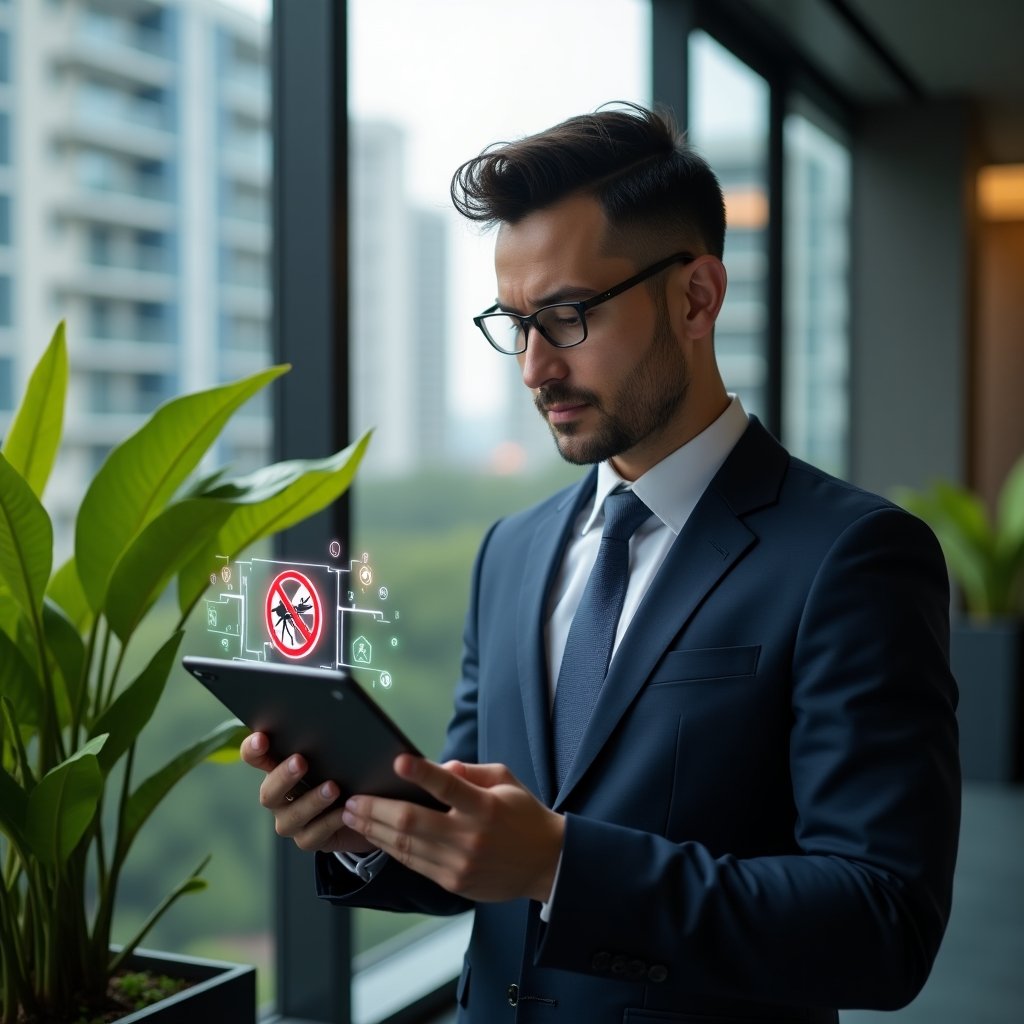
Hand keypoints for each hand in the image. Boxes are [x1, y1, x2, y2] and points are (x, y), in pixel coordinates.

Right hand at [240, 732, 376, 855]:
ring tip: (333, 787)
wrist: (364, 810)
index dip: (253, 750)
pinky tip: (345, 811)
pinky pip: (314, 834)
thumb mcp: (336, 755)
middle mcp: (279, 798)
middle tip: (300, 761)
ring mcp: (291, 821)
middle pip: (269, 791)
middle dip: (283, 776)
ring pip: (292, 815)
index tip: (261, 738)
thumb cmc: (346, 774)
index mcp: (279, 770)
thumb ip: (326, 743)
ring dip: (312, 801)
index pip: (256, 758)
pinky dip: (330, 821)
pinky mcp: (308, 840)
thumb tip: (334, 721)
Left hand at [341, 756, 564, 903]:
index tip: (398, 761)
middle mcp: (470, 837)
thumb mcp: (505, 780)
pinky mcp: (453, 882)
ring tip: (352, 817)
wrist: (546, 864)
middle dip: (375, 810)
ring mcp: (459, 864)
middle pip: (412, 822)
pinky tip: (376, 836)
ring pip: (406, 846)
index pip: (449, 787)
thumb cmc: (523, 814)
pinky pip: (414, 864)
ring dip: (374, 831)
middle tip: (351, 800)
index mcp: (485, 806)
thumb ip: (470, 772)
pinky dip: (390, 849)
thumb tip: (439, 767)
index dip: (422, 774)